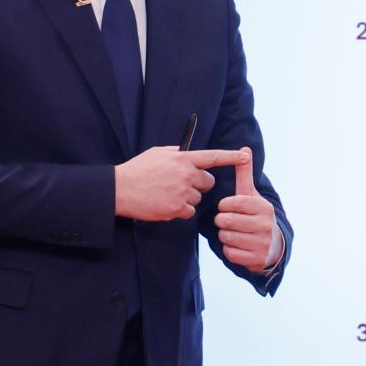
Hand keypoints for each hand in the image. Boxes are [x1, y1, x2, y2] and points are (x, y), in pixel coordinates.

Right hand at [115, 146, 247, 220]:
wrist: (120, 190)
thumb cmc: (137, 170)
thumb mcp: (157, 153)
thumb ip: (175, 153)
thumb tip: (186, 154)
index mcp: (183, 159)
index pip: (213, 157)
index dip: (231, 156)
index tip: (245, 156)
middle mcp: (186, 175)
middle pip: (208, 182)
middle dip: (200, 184)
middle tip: (183, 184)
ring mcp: (182, 193)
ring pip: (198, 198)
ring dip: (188, 198)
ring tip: (168, 194)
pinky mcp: (177, 209)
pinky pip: (189, 211)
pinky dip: (181, 210)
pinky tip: (167, 205)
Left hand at [215, 146, 279, 271]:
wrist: (273, 246)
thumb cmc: (256, 215)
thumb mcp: (252, 194)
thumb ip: (245, 174)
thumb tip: (244, 149)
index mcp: (263, 207)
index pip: (233, 203)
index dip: (225, 205)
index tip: (228, 207)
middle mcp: (265, 225)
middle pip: (226, 221)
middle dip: (222, 221)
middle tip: (227, 221)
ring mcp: (262, 243)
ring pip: (226, 237)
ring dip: (224, 235)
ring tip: (233, 232)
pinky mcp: (256, 259)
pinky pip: (229, 253)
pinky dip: (229, 250)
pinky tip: (237, 245)